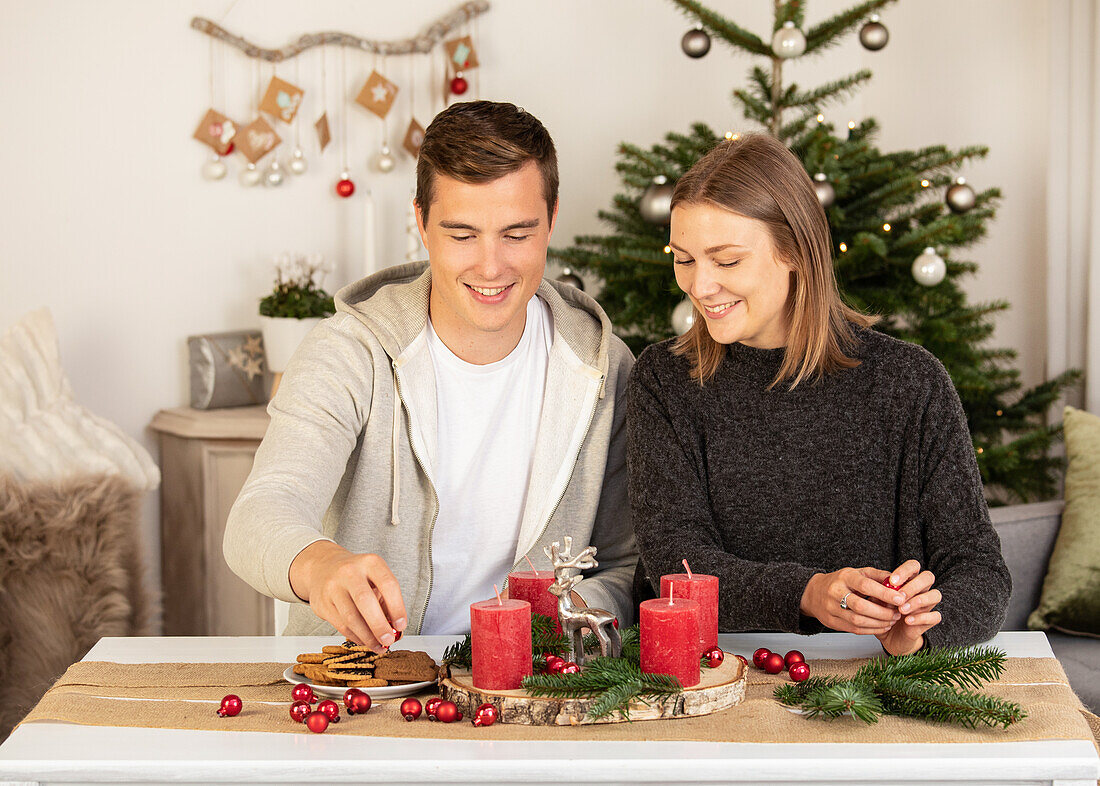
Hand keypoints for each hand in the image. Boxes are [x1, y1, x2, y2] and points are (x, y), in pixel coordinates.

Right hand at [289, 540, 407, 651]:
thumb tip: (396, 630)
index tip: (401, 625)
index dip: (397, 608)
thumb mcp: (375, 578)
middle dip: (379, 625)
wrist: (324, 567)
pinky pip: (341, 626)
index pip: (388, 584)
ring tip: (379, 645)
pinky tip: (365, 640)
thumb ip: (387, 601)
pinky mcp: (322, 603)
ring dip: (368, 637)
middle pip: (366, 601)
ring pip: (351, 618)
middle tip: (389, 639)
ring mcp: (333, 587)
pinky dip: (356, 637)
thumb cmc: (356, 576)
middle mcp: (350, 572)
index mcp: (370, 563)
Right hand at [800, 567, 901, 634]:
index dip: (884, 593)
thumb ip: (878, 576)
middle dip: (883, 612)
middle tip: (897, 613)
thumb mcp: (858, 573)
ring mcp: (831, 608)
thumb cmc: (840, 581)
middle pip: (861, 606)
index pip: (865, 585)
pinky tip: (881, 627)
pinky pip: (854, 629)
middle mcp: (835, 592)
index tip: (900, 598)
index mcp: (844, 577)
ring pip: (858, 620)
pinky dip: (871, 630)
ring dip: (879, 623)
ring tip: (891, 621)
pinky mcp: (831, 622)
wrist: (814, 593)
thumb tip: (898, 581)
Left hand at [875, 560, 941, 654]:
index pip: (913, 566)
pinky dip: (922, 617)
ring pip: (936, 595)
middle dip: (913, 585)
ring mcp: (928, 605)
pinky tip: (907, 620)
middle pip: (928, 577)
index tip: (892, 581)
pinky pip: (936, 616)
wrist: (890, 636)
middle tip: (899, 596)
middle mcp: (921, 590)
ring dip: (918, 601)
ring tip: (901, 610)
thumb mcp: (878, 601)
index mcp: (909, 581)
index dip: (905, 571)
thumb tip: (883, 587)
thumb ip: (881, 593)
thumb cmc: (884, 614)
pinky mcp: (930, 620)